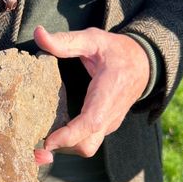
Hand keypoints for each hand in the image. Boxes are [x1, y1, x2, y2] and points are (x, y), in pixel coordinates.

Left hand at [34, 26, 149, 157]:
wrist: (145, 64)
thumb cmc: (117, 51)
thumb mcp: (92, 39)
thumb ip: (65, 40)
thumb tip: (38, 33)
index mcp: (108, 93)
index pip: (91, 123)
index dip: (69, 135)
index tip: (47, 141)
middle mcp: (110, 115)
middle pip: (87, 146)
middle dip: (62, 147)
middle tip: (37, 139)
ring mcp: (109, 124)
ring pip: (87, 148)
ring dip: (65, 146)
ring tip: (42, 135)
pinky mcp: (105, 127)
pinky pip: (88, 142)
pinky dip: (70, 142)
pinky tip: (54, 131)